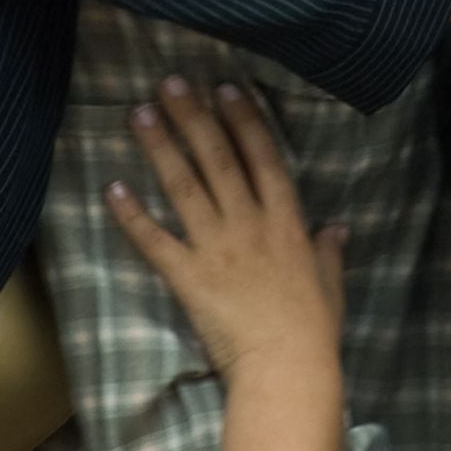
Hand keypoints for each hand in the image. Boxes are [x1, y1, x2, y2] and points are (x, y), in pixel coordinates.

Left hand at [105, 76, 345, 383]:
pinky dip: (132, 214)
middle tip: (170, 82)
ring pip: (184, 186)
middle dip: (193, 117)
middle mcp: (248, 224)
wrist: (286, 368)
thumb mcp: (329, 285)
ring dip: (160, 147)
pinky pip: (155, 240)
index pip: (262, 158)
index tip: (225, 88)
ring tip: (139, 113)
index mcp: (286, 222)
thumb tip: (337, 229)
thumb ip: (328, 253)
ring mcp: (216, 248)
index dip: (243, 120)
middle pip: (217, 159)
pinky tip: (112, 187)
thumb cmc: (313, 331)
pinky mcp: (189, 276)